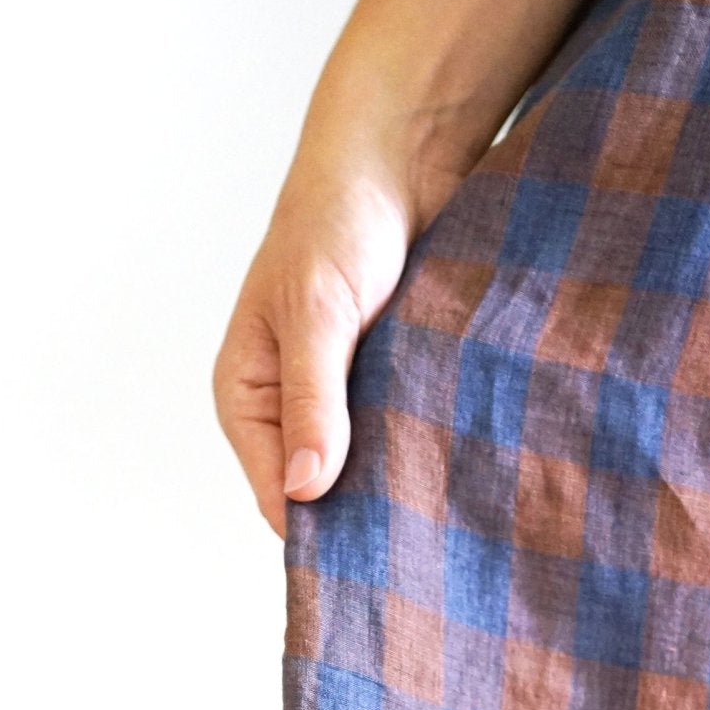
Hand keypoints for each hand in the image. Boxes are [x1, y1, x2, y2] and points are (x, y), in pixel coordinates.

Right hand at [212, 149, 466, 539]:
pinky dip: (429, 450)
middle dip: (366, 515)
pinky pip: (407, 440)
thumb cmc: (338, 219)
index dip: (321, 531)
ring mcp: (346, 404)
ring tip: (444, 506)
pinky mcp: (392, 389)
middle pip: (325, 497)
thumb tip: (305, 488)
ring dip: (403, 484)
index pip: (277, 500)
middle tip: (421, 538)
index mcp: (249, 399)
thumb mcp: (317, 312)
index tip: (373, 553)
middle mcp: (291, 412)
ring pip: (370, 473)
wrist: (401, 156)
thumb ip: (312, 400)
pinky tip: (460, 465)